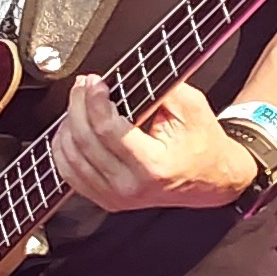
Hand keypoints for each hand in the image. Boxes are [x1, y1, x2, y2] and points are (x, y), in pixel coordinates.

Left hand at [48, 75, 250, 213]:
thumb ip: (158, 87)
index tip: (95, 82)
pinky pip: (69, 174)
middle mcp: (130, 187)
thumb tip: (122, 75)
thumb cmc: (203, 145)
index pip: (106, 130)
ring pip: (70, 158)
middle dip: (77, 105)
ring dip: (67, 124)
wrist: (213, 180)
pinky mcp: (106, 201)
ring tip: (78, 104)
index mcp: (152, 166)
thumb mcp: (191, 107)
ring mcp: (115, 198)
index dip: (94, 101)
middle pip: (83, 141)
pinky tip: (71, 129)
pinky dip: (63, 149)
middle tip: (83, 86)